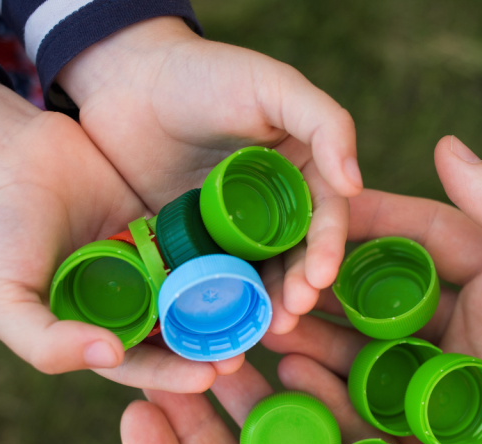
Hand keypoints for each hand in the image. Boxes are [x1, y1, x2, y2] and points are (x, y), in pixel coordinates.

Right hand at [0, 79, 241, 390]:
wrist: (6, 153)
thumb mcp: (2, 298)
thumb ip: (44, 340)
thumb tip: (108, 357)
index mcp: (94, 330)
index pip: (140, 363)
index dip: (173, 374)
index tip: (208, 377)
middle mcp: (129, 304)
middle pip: (179, 332)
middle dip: (212, 345)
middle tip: (248, 349)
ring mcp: (152, 263)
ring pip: (197, 291)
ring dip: (228, 305)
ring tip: (264, 313)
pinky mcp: (169, 224)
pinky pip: (203, 244)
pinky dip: (228, 256)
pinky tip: (259, 261)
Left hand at [56, 16, 362, 334]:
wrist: (126, 81)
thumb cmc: (204, 74)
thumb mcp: (272, 85)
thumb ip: (324, 122)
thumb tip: (355, 182)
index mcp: (303, 172)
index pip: (325, 218)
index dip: (326, 250)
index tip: (319, 278)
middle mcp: (273, 208)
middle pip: (294, 257)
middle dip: (296, 289)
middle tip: (289, 316)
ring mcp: (231, 231)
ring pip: (256, 276)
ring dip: (262, 306)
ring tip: (261, 331)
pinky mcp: (191, 246)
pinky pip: (209, 280)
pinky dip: (216, 303)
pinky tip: (216, 325)